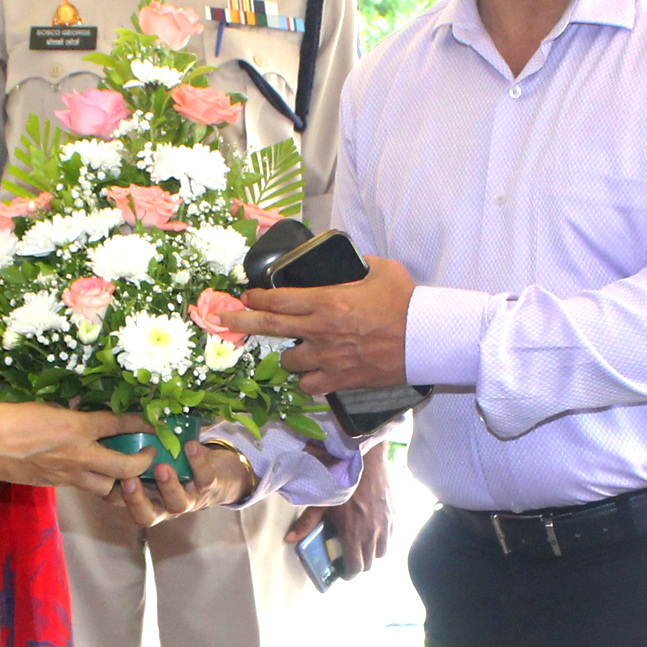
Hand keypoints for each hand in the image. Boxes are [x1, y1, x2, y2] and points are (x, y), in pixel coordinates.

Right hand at [0, 404, 152, 495]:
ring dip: (119, 479)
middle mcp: (78, 455)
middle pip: (125, 467)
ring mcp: (66, 475)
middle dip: (142, 462)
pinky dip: (94, 481)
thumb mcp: (42, 405)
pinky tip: (92, 469)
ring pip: (106, 486)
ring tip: (123, 467)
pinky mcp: (54, 485)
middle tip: (148, 453)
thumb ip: (67, 410)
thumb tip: (81, 407)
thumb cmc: (5, 418)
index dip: (141, 422)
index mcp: (76, 428)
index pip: (118, 424)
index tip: (156, 422)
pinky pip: (83, 486)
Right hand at [107, 440, 253, 528]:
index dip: (111, 494)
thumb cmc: (177, 466)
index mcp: (146, 500)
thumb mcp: (152, 463)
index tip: (104, 476)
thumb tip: (109, 428)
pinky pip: (205, 478)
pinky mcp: (209, 487)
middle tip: (128, 480)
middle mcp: (164, 506)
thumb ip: (134, 453)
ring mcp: (187, 499)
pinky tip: (191, 446)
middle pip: (146, 515)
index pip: (122, 503)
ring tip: (161, 466)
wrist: (219, 474)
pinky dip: (198, 462)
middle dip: (136, 500)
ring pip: (177, 502)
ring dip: (168, 486)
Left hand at [221, 257, 415, 394]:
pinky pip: (310, 385)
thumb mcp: (380, 269)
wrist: (426, 338)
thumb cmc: (405, 301)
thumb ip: (356, 265)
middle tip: (221, 319)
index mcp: (326, 300)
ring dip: (288, 355)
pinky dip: (308, 380)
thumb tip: (347, 261)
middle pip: (269, 327)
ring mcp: (328, 357)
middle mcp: (319, 330)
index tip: (246, 296)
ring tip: (298, 349)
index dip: (257, 298)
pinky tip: (313, 373)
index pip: (278, 299)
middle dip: (241, 322)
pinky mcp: (340, 379)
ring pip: (288, 362)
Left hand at [285, 441, 392, 574]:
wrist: (366, 460)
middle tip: (349, 555)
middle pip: (369, 563)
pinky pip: (391, 536)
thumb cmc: (341, 481)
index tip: (342, 570)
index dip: (348, 573)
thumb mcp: (321, 502)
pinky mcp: (394, 515)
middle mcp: (372, 534)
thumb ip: (307, 523)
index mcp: (353, 534)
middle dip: (358, 563)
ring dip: (372, 552)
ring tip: (361, 542)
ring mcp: (386, 525)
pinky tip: (373, 528)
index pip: (355, 567)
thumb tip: (289, 539)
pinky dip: (383, 538)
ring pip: (382, 552)